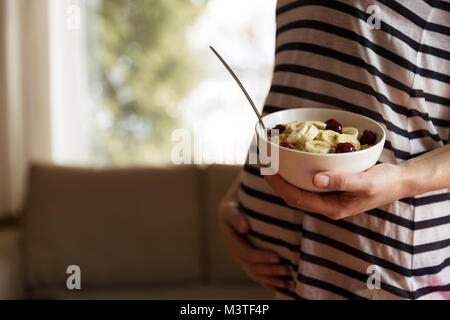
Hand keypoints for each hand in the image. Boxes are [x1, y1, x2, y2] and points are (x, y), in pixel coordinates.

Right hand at [219, 200, 290, 291]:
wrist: (233, 213)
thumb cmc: (234, 209)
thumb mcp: (230, 210)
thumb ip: (236, 218)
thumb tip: (244, 228)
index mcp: (233, 244)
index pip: (248, 254)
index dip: (262, 258)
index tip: (278, 257)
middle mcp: (238, 255)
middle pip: (254, 268)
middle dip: (271, 270)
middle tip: (288, 269)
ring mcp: (244, 261)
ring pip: (258, 275)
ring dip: (273, 280)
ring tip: (288, 282)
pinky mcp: (251, 263)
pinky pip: (261, 277)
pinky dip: (271, 284)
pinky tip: (283, 288)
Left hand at [262, 163, 409, 219]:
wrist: (399, 182)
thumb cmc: (384, 183)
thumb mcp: (365, 182)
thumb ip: (341, 181)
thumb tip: (315, 180)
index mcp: (330, 208)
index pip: (296, 198)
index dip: (279, 185)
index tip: (266, 169)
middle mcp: (326, 205)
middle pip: (293, 195)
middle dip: (276, 180)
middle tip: (263, 161)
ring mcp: (328, 197)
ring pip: (299, 188)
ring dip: (284, 176)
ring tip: (271, 160)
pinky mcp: (331, 188)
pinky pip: (308, 182)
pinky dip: (297, 171)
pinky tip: (292, 160)